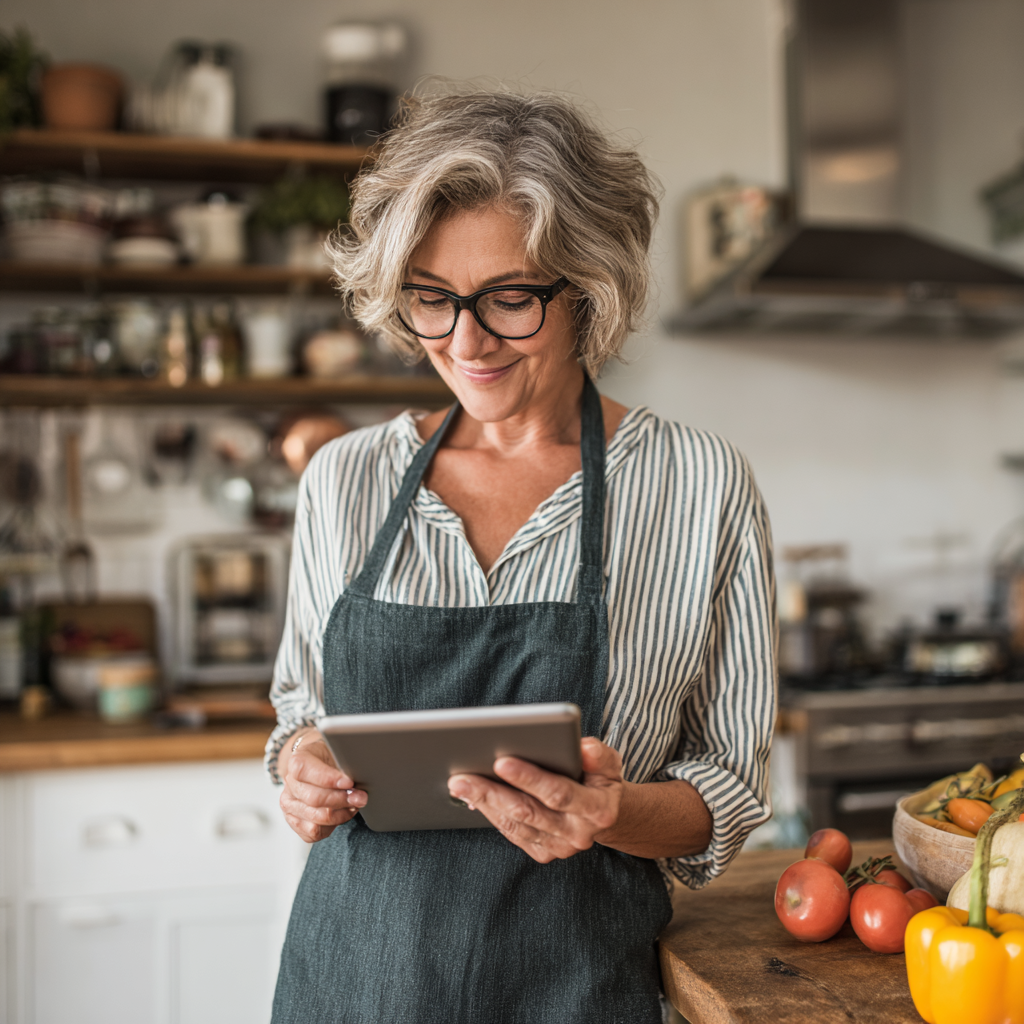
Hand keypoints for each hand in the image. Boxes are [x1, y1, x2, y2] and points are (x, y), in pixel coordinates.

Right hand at [278, 730, 366, 843]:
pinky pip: (314, 833)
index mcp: (298, 761)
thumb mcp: (338, 750)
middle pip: (314, 798)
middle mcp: (290, 784)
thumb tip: (360, 774)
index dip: (328, 778)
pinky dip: (332, 826)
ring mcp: (290, 805)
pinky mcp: (295, 822)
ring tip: (354, 806)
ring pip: (315, 819)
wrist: (321, 766)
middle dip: (342, 799)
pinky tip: (341, 814)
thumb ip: (344, 760)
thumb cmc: (331, 758)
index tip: (349, 782)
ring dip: (340, 815)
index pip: (304, 770)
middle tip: (361, 797)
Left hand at [447, 737, 622, 863]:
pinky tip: (474, 798)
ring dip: (485, 804)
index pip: (558, 793)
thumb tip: (583, 748)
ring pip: (516, 825)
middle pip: (529, 812)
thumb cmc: (600, 778)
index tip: (501, 761)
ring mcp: (560, 847)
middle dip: (492, 792)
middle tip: (462, 777)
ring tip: (460, 784)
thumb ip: (598, 755)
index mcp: (597, 809)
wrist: (607, 814)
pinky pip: (513, 834)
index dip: (529, 778)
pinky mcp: (545, 852)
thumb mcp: (609, 762)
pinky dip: (492, 815)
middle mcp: (578, 833)